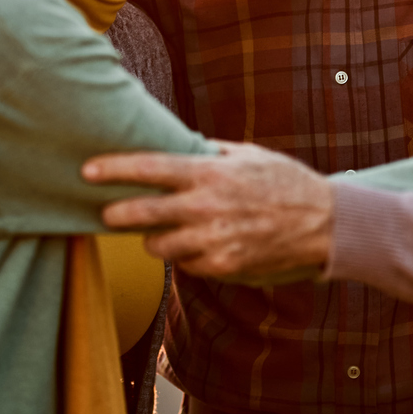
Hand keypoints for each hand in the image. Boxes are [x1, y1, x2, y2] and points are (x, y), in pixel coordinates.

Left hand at [83, 142, 333, 279]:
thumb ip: (209, 152)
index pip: (148, 169)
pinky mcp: (221, 268)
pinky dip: (189, 256)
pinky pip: (187, 264)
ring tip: (169, 230)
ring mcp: (212, 242)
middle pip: (140, 215)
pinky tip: (203, 245)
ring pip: (158, 246)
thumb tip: (178, 144)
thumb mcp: (248, 155)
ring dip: (158, 238)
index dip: (113, 170)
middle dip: (117, 214)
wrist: (325, 225)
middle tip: (107, 212)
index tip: (87, 170)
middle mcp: (205, 208)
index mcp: (209, 174)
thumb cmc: (287, 183)